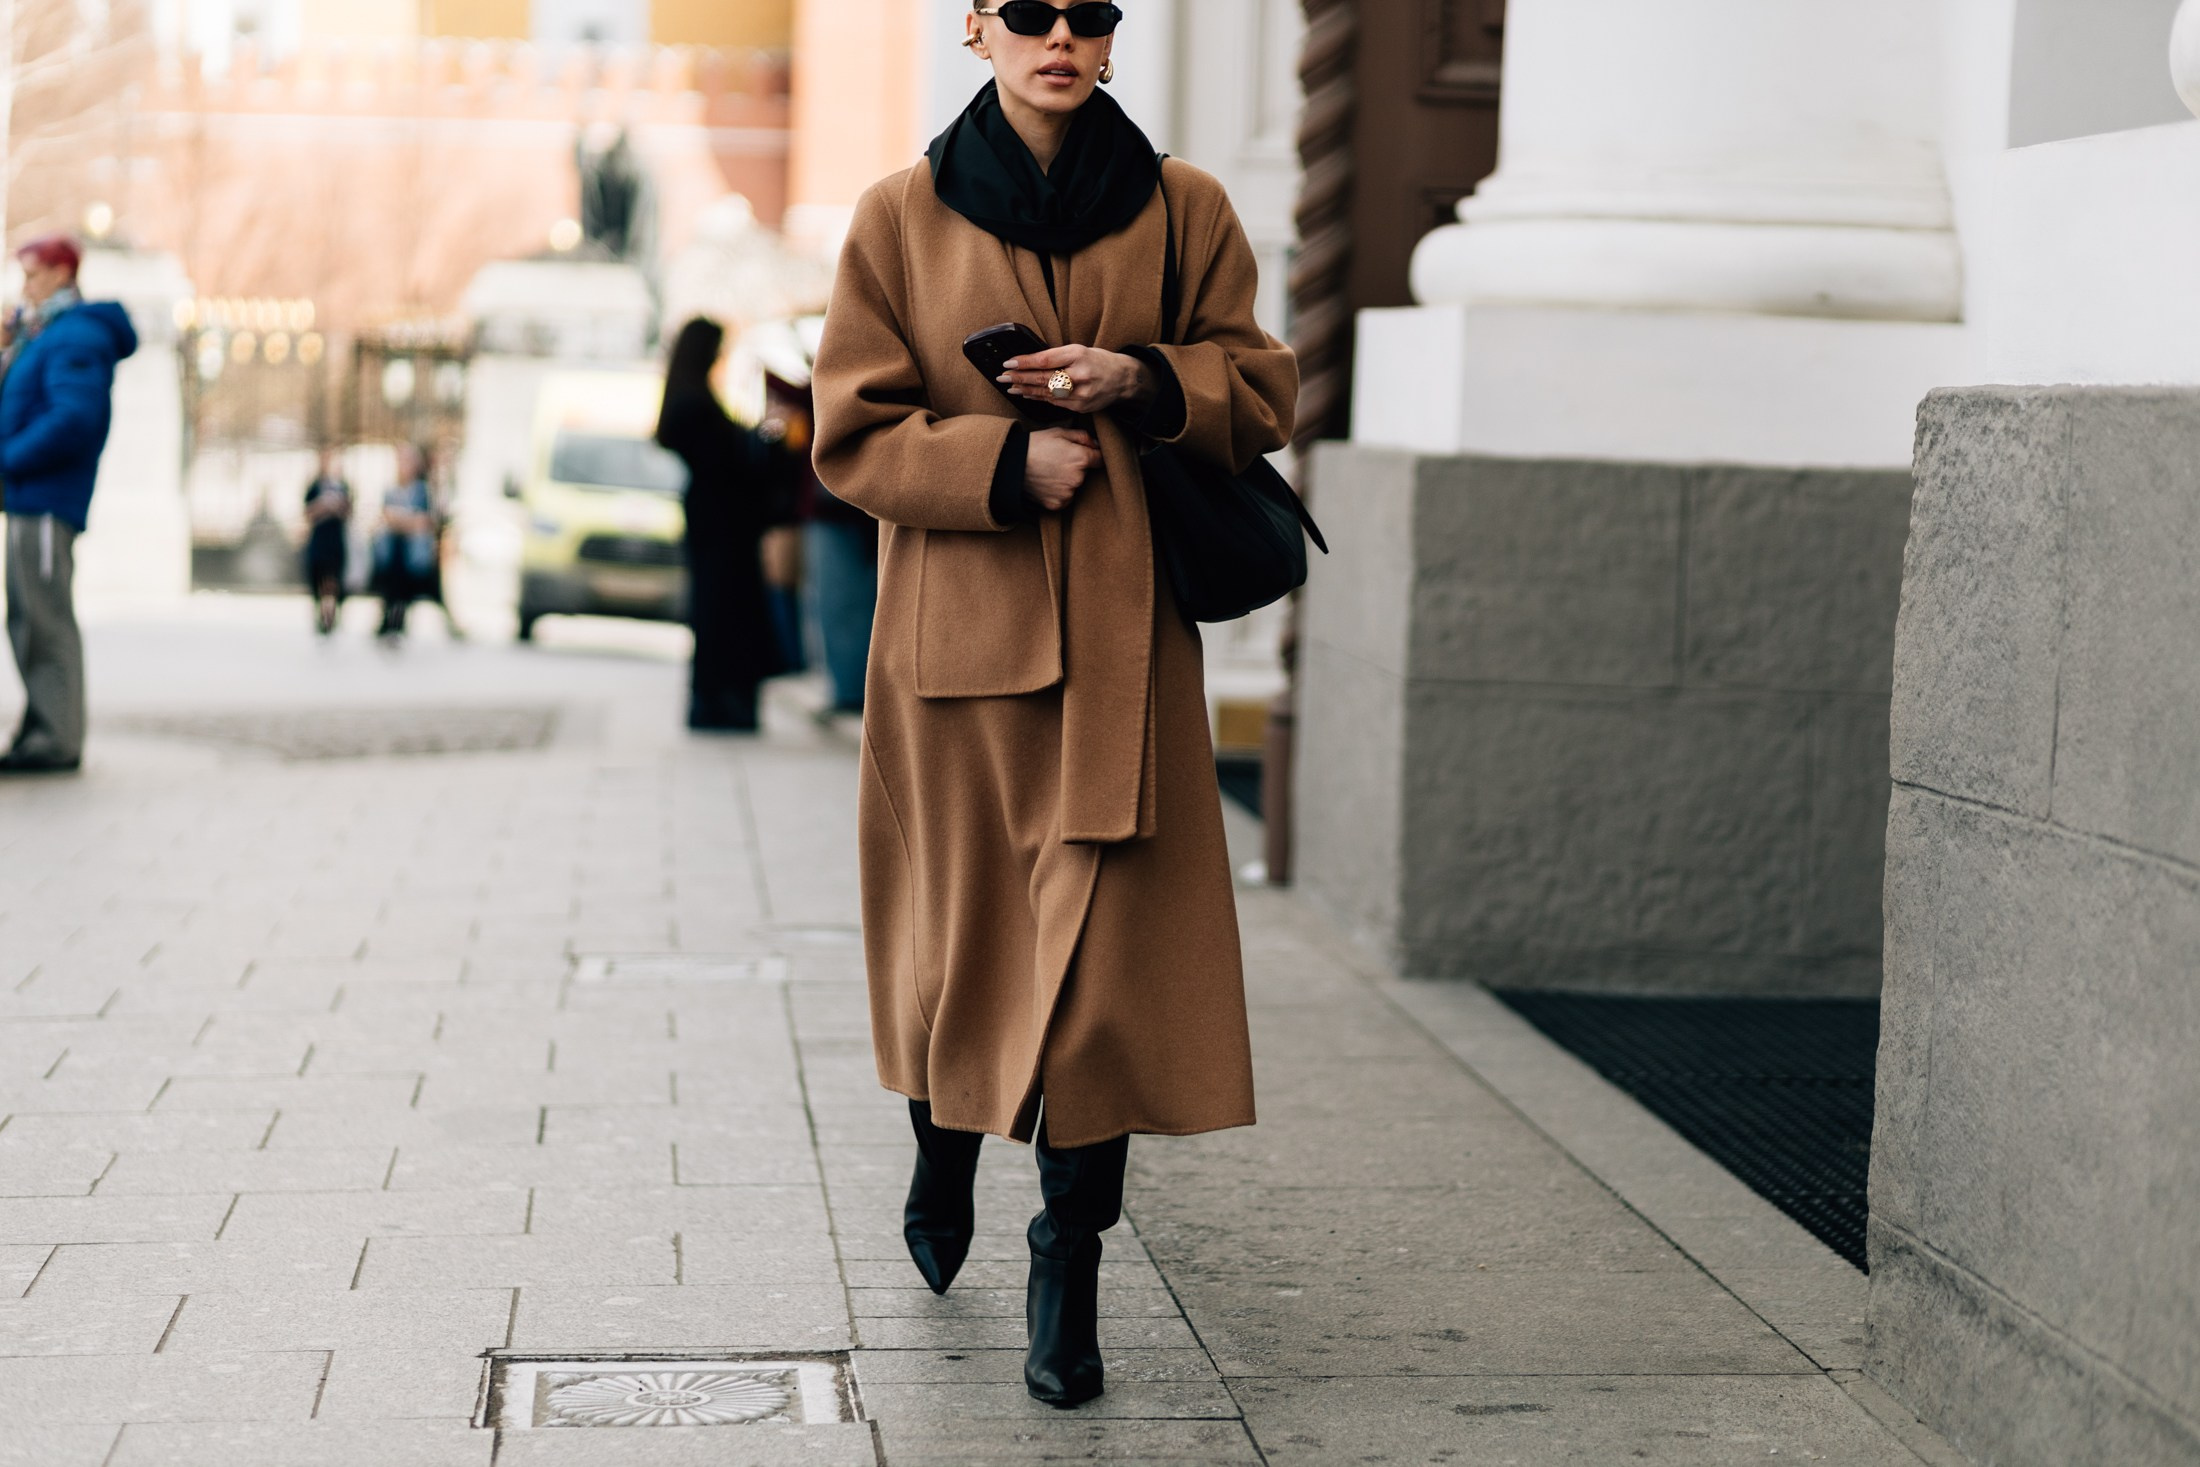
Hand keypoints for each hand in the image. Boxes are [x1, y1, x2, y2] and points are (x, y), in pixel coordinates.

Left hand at [1000, 345, 1153, 415]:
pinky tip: (1027, 395)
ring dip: (1025, 390)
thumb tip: (1029, 361)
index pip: (1045, 360)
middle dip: (1019, 378)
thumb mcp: (1079, 350)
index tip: (1008, 362)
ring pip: (1046, 393)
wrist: (1123, 379)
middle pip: (1043, 378)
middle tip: (1002, 377)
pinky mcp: (1081, 407)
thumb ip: (1057, 356)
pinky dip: (1039, 398)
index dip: (1024, 363)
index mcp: (1078, 355)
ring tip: (1009, 387)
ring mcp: (1081, 394)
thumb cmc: (1098, 360)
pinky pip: (1055, 403)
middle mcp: (1079, 375)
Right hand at [1023, 427, 1100, 511]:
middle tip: (1058, 461)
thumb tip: (1096, 445)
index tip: (1085, 454)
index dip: (1093, 455)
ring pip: (1074, 486)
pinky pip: (1064, 497)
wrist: (1010, 465)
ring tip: (1050, 471)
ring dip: (1067, 481)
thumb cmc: (1034, 445)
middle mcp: (1077, 479)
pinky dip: (1058, 492)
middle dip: (1077, 467)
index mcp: (1081, 458)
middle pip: (1086, 473)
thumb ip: (1082, 437)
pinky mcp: (1057, 504)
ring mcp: (1067, 493)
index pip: (1100, 460)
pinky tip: (1047, 482)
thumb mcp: (1058, 432)